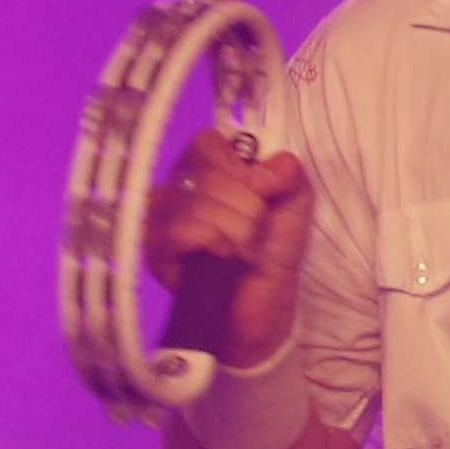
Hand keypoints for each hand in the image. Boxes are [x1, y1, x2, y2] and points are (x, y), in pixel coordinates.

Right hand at [144, 134, 314, 364]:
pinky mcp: (155, 251)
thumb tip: (265, 173)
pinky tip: (221, 259)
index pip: (206, 143)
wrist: (264, 305)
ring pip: (200, 204)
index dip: (237, 167)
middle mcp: (177, 189)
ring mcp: (160, 220)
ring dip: (236, 232)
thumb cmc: (272, 252)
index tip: (259, 192)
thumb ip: (290, 173)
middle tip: (253, 232)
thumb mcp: (295, 203)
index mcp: (205, 169)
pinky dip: (215, 245)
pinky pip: (183, 231)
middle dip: (247, 207)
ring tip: (240, 250)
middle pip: (208, 175)